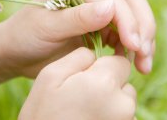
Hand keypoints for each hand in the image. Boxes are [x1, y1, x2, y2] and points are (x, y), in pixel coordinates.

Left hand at [0, 0, 155, 77]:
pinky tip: (129, 62)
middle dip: (143, 27)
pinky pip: (126, 31)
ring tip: (143, 65)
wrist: (14, 53)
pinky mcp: (100, 27)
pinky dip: (133, 45)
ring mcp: (97, 10)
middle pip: (131, 1)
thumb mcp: (47, 28)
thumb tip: (112, 7)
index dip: (128, 21)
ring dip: (143, 38)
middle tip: (145, 56)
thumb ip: (79, 18)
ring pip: (134, 14)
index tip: (135, 47)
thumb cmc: (24, 37)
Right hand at [18, 48, 136, 119]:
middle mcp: (123, 104)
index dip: (103, 65)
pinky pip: (121, 118)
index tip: (87, 75)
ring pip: (124, 101)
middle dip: (108, 84)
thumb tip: (96, 54)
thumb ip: (79, 56)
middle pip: (124, 82)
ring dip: (110, 102)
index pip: (120, 61)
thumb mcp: (50, 76)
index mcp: (105, 83)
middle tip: (81, 96)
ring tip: (83, 111)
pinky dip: (109, 117)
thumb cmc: (42, 115)